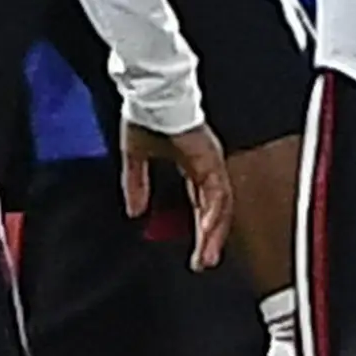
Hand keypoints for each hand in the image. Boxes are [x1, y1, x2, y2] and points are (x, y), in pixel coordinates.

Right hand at [120, 121, 234, 269]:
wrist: (151, 92)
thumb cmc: (146, 114)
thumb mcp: (136, 157)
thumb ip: (136, 184)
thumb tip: (134, 211)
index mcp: (192, 165)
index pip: (202, 204)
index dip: (200, 228)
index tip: (196, 252)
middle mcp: (206, 166)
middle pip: (215, 210)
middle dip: (210, 239)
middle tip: (203, 263)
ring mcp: (211, 162)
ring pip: (220, 205)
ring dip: (214, 232)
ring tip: (206, 256)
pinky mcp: (209, 158)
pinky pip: (217, 191)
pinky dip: (213, 213)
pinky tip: (207, 230)